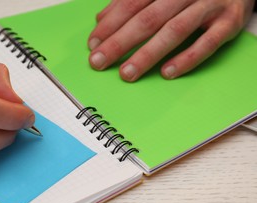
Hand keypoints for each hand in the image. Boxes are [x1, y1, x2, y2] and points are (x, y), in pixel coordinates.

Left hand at [88, 0, 254, 80]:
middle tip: (99, 61)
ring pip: (174, 30)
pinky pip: (208, 42)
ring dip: (148, 54)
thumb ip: (131, 2)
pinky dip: (187, 58)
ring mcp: (210, 5)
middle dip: (120, 42)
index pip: (131, 3)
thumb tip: (101, 19)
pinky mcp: (230, 21)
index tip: (93, 44)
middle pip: (148, 18)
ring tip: (127, 73)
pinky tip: (167, 72)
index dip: (110, 24)